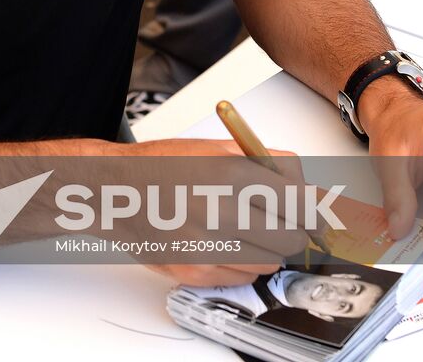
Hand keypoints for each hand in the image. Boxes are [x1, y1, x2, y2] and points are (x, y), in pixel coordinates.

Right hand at [128, 137, 309, 285]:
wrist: (114, 189)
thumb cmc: (163, 165)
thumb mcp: (216, 146)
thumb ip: (265, 162)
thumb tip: (306, 188)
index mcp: (232, 171)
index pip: (301, 200)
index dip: (309, 207)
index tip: (308, 209)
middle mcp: (222, 209)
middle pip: (292, 237)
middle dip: (291, 229)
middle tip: (278, 218)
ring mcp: (209, 245)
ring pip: (270, 261)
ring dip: (267, 248)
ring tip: (244, 227)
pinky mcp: (196, 270)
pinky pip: (243, 276)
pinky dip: (243, 263)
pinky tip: (224, 241)